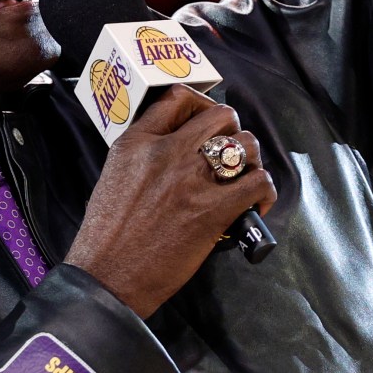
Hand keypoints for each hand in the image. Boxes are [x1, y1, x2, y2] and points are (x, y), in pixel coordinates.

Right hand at [65, 87, 277, 318]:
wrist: (108, 274)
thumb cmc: (107, 234)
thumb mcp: (114, 174)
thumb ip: (143, 154)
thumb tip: (176, 149)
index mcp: (138, 141)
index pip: (179, 97)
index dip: (201, 107)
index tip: (206, 125)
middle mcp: (167, 151)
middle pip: (221, 115)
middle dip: (232, 131)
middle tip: (228, 154)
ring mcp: (191, 178)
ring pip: (245, 144)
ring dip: (250, 160)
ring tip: (242, 179)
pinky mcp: (213, 209)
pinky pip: (258, 182)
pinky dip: (264, 192)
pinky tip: (254, 205)